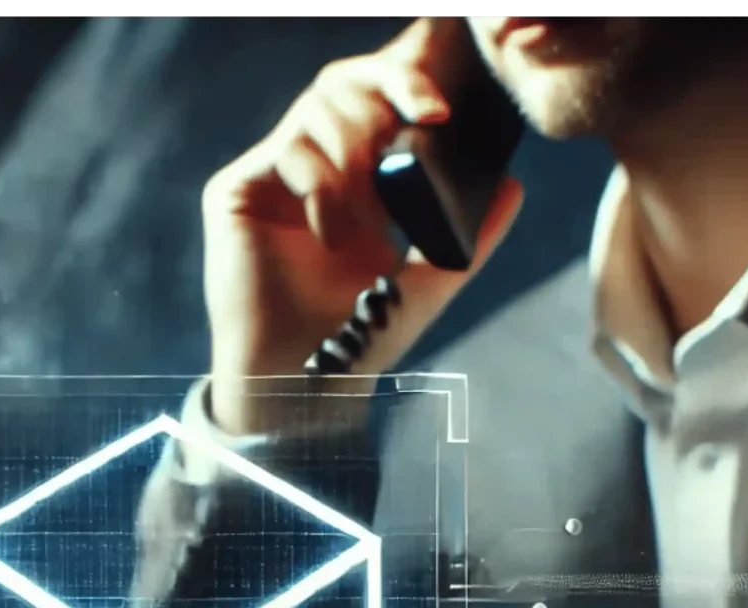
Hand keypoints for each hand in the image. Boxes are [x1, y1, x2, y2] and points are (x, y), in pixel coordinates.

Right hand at [202, 16, 525, 432]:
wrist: (302, 384)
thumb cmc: (357, 339)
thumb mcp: (427, 282)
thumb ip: (471, 238)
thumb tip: (512, 187)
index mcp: (351, 173)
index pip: (373, 97)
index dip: (403, 83)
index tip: (438, 111)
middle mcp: (308, 164)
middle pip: (343, 84)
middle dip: (384, 103)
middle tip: (410, 141)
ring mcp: (270, 175)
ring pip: (317, 109)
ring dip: (356, 159)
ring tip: (368, 221)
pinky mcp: (234, 191)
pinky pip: (288, 150)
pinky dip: (322, 186)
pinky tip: (331, 235)